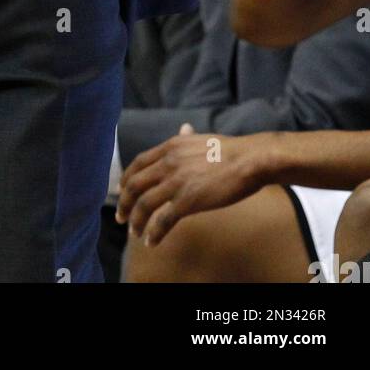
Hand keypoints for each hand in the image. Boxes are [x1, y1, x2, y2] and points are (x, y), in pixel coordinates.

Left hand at [116, 126, 263, 245]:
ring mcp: (176, 182)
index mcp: (170, 146)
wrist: (248, 160)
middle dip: (124, 203)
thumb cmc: (230, 151)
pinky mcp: (187, 200)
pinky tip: (152, 241)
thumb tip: (184, 128)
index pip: (138, 163)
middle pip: (134, 184)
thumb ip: (187, 137)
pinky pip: (163, 220)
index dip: (126, 178)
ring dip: (136, 221)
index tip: (121, 191)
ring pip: (144, 204)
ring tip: (134, 232)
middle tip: (121, 217)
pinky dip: (154, 233)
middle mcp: (167, 162)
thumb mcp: (201, 138)